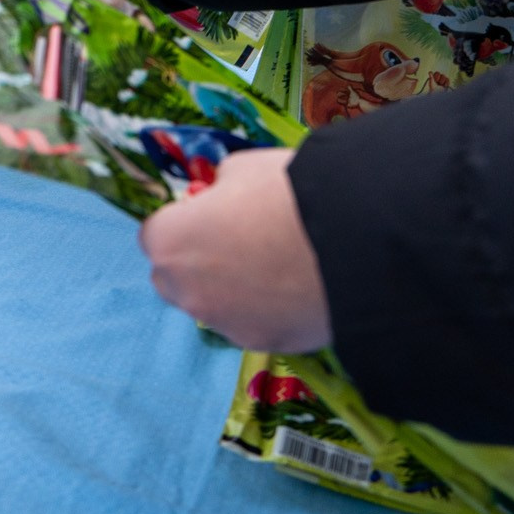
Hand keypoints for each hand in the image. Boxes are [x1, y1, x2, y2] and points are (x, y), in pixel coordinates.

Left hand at [140, 148, 332, 351]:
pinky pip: (251, 324)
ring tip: (277, 267)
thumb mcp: (244, 169)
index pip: (156, 236)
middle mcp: (186, 291)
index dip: (184, 223)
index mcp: (170, 242)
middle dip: (195, 262)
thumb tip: (221, 198)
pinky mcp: (263, 344)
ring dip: (230, 290)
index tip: (212, 215)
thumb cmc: (289, 193)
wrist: (357, 243)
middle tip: (238, 242)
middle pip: (175, 278)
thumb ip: (221, 189)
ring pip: (213, 306)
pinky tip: (298, 290)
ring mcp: (224, 323)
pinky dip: (266, 311)